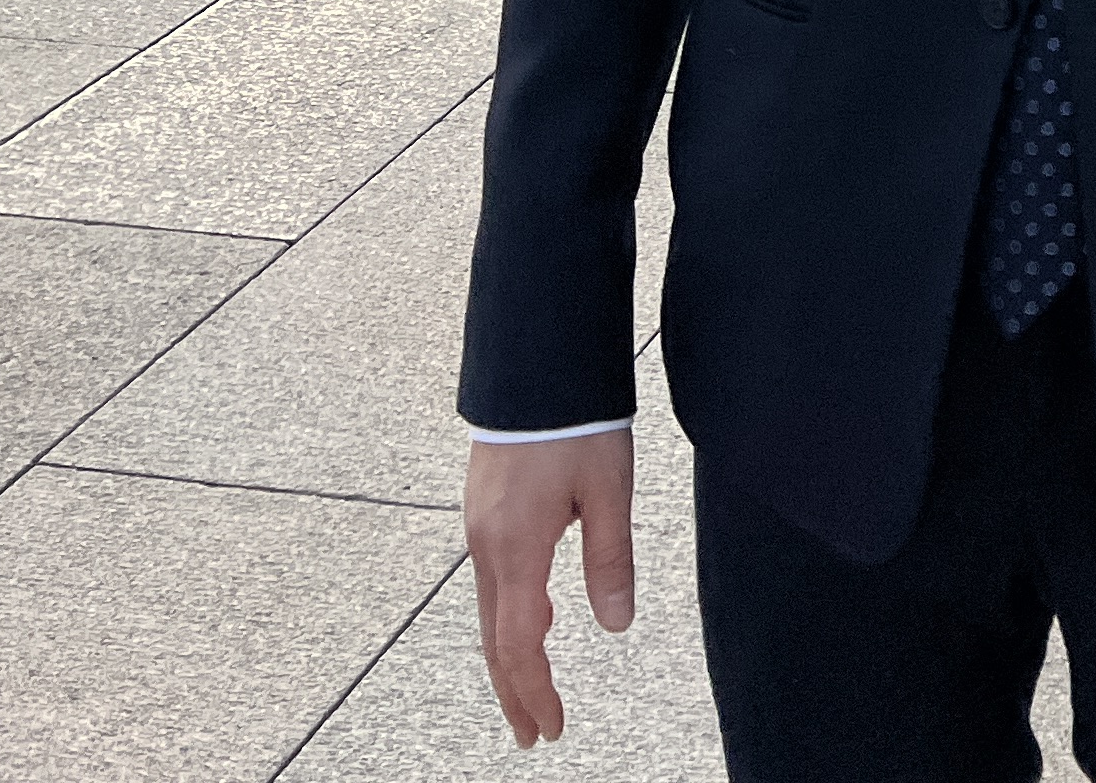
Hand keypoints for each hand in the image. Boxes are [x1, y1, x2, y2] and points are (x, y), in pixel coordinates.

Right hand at [464, 432, 635, 746]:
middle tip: (534, 732)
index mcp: (516, 547)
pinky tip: (529, 618)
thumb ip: (610, 559)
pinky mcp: (484, 507)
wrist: (538, 364)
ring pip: (487, 611)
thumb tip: (615, 623)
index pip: (518, 645)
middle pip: (493, 639)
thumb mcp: (607, 490)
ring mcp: (479, 525)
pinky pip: (489, 579)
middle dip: (514, 690)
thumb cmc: (574, 419)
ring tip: (530, 690)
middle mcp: (487, 543)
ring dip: (507, 656)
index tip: (551, 728)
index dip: (534, 693)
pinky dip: (504, 617)